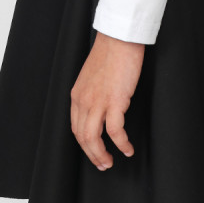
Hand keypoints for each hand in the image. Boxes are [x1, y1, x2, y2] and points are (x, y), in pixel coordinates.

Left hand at [70, 30, 144, 170]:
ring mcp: (98, 102)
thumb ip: (92, 92)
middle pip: (82, 137)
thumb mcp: (92, 75)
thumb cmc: (110, 52)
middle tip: (102, 164)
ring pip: (93, 139)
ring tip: (111, 162)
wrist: (119, 38)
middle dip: (92, 155)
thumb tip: (100, 106)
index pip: (75, 127)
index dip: (84, 144)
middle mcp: (84, 100)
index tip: (93, 151)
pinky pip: (115, 131)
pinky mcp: (115, 101)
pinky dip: (121, 144)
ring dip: (101, 155)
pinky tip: (127, 149)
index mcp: (77, 94)